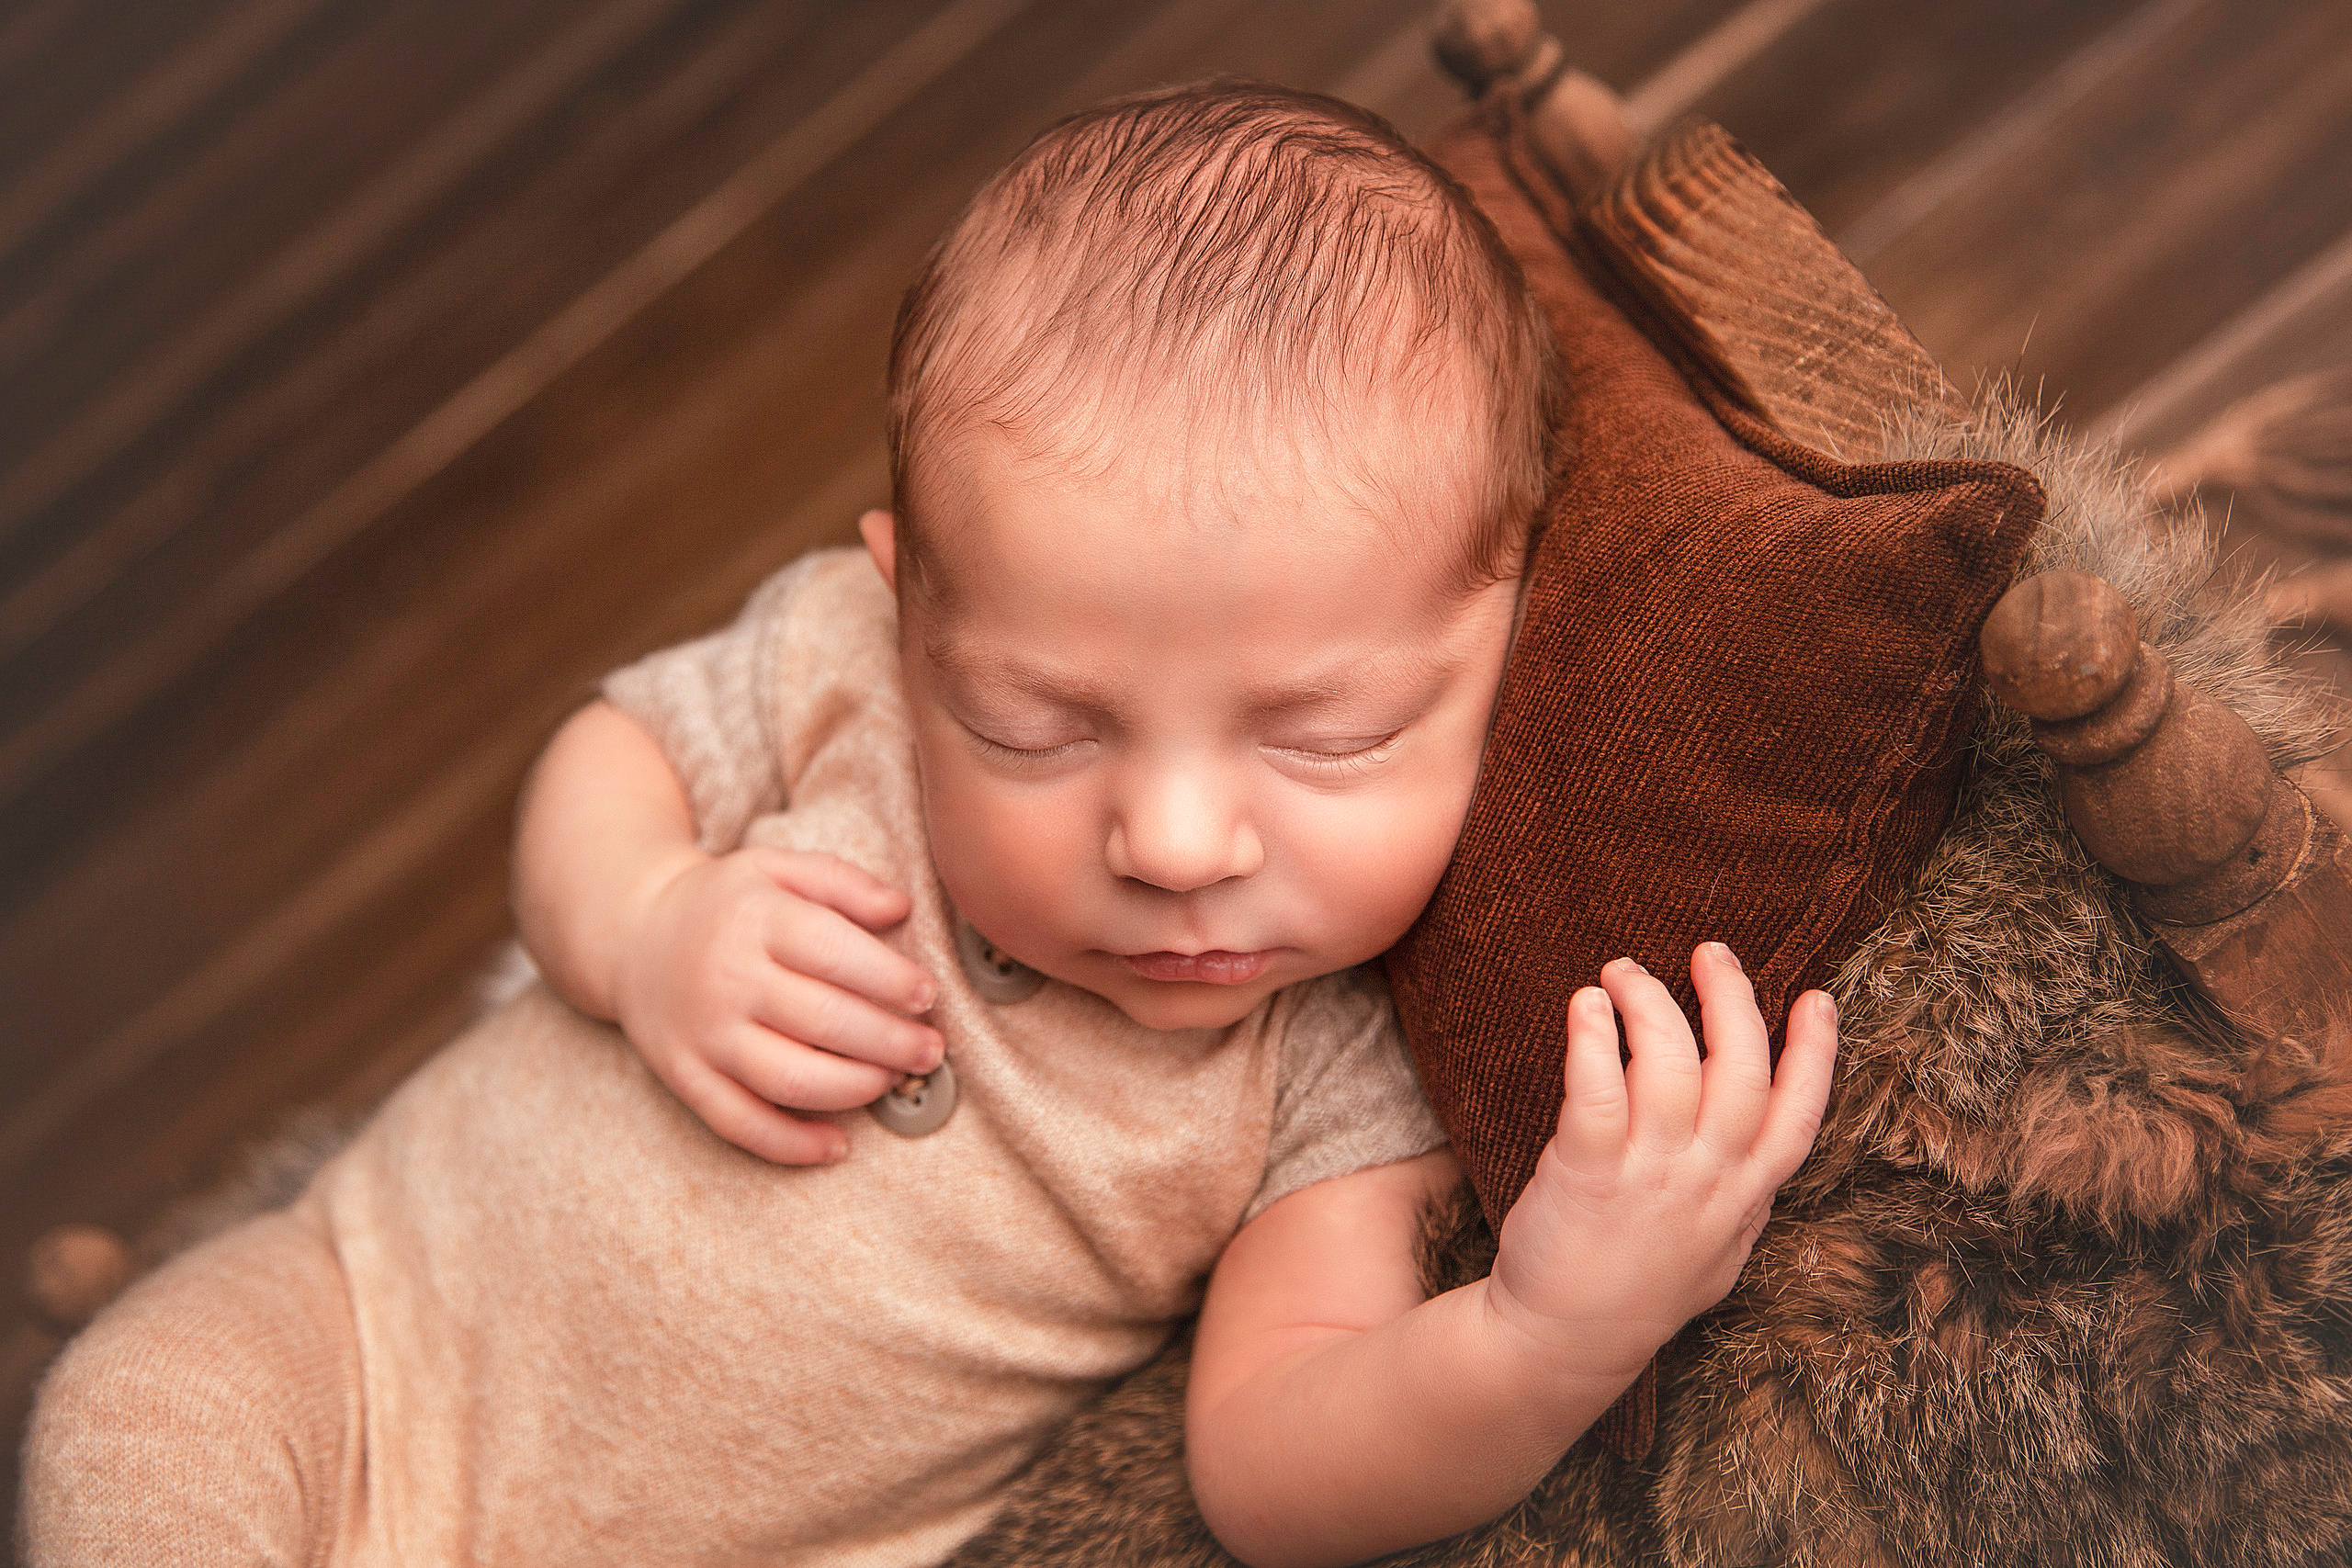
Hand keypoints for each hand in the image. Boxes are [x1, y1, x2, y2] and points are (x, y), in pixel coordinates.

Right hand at [612, 846, 942, 1163]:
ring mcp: (705, 1034)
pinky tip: (836, 1144)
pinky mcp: (685, 1077)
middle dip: (891, 1042)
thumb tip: (900, 908)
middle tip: (929, 1050)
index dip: (891, 980)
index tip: (927, 996)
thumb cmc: (724, 904)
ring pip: (791, 1079)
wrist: (631, 934)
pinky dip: (792, 1144)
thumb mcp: (775, 868)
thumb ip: (841, 881)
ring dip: (856, 1089)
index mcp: (757, 919)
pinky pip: (740, 1123)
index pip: (835, 953)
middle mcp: (728, 978)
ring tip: (891, 1079)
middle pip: (824, 1021)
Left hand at [1486, 945, 1836, 1378]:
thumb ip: (1744, 1199)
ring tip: (1623, 971)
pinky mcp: (1589, 1169)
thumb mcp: (1719, 1253)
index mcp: (1744, 1196)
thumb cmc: (1641, 1289)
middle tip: (1710, 953)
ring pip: (1670, 1063)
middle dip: (1733, 999)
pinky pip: (1599, 1086)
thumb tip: (1765, 1155)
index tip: (1817, 999)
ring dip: (1651, 1002)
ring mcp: (1651, 1173)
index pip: (1798, 1117)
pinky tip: (1586, 1005)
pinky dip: (1595, 1035)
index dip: (1815, 1054)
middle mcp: (1708, 1179)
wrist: (1566, 1338)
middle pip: (1741, 1070)